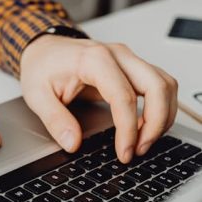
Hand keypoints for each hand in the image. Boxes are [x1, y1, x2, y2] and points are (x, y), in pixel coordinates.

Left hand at [20, 35, 177, 163]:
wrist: (43, 49)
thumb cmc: (41, 66)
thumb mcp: (36, 95)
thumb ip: (55, 120)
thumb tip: (72, 143)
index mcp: (94, 59)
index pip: (124, 97)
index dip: (128, 129)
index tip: (125, 152)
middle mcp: (117, 55)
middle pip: (157, 86)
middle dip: (155, 124)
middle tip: (139, 150)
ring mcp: (127, 59)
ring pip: (164, 84)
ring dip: (162, 116)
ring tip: (144, 142)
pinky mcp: (131, 67)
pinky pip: (158, 84)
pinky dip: (160, 107)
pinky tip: (145, 127)